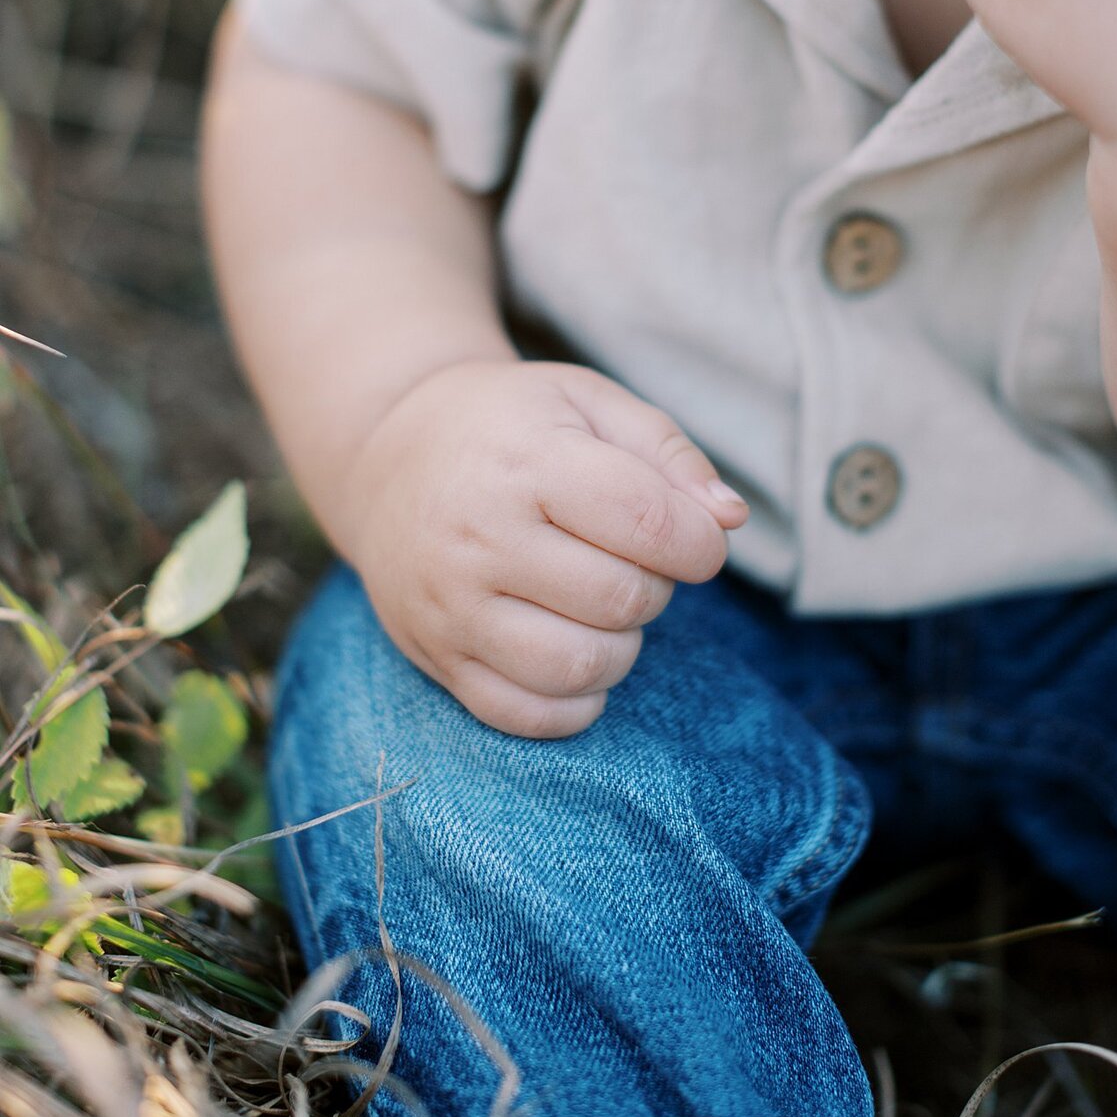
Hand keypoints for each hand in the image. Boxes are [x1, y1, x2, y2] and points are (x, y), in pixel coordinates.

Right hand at [340, 359, 747, 738]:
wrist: (387, 454)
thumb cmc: (510, 425)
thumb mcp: (587, 402)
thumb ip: (669, 453)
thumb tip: (729, 520)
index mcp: (528, 462)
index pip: (648, 522)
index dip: (699, 541)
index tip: (695, 538)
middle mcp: (480, 537)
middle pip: (621, 598)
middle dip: (656, 586)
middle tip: (634, 559)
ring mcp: (451, 605)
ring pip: (579, 667)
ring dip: (622, 646)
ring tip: (604, 605)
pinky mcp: (437, 657)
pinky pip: (527, 715)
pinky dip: (575, 701)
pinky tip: (577, 651)